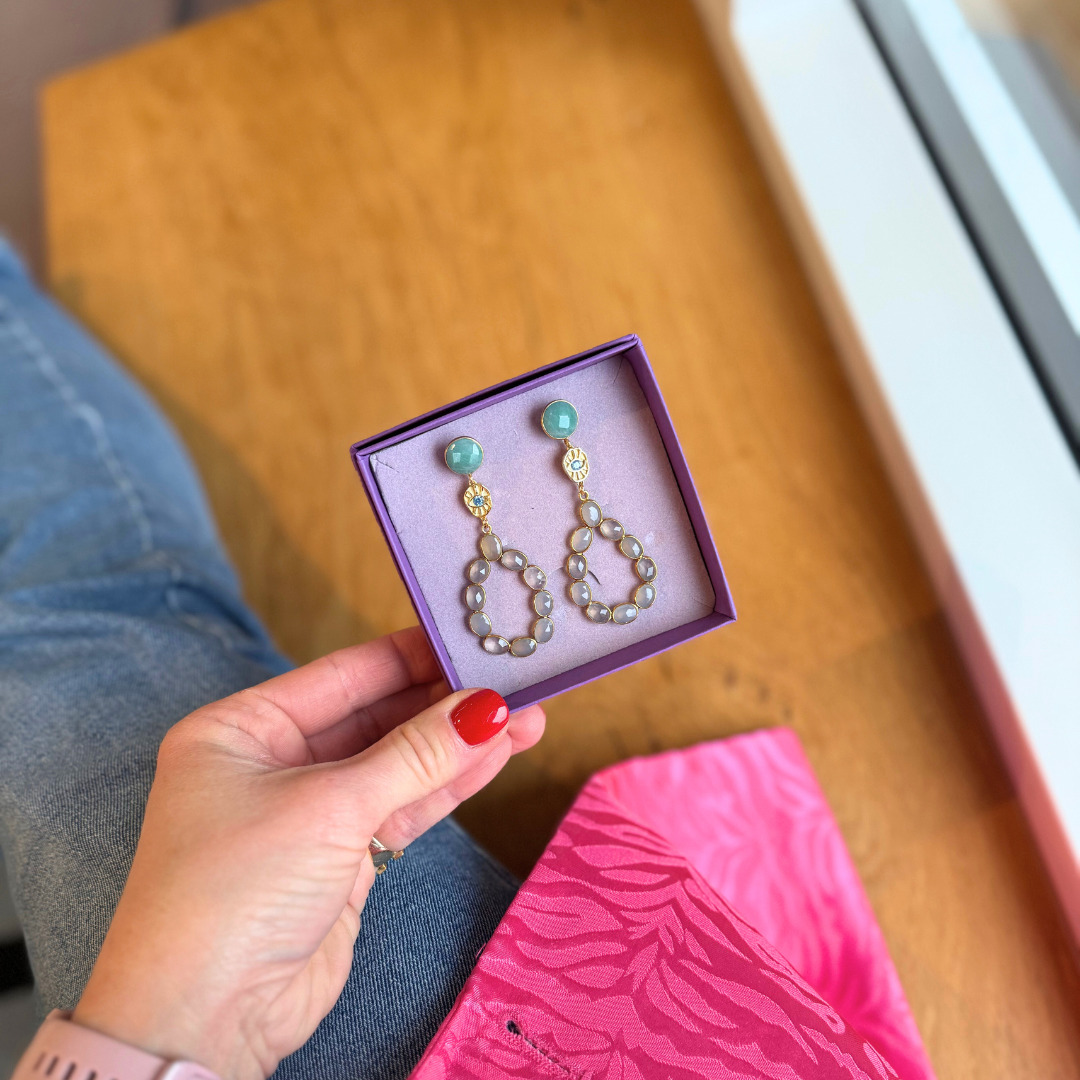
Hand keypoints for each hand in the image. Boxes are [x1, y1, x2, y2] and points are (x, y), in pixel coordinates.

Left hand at [72, 627, 544, 1079]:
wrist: (203, 1021)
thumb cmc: (235, 891)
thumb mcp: (328, 806)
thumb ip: (415, 755)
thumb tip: (488, 709)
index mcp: (242, 728)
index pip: (342, 674)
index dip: (411, 656)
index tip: (470, 639)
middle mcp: (274, 762)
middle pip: (376, 717)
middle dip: (445, 703)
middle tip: (514, 682)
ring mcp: (310, 811)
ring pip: (398, 764)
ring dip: (458, 745)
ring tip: (527, 718)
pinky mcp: (341, 858)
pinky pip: (402, 807)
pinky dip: (448, 786)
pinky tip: (496, 757)